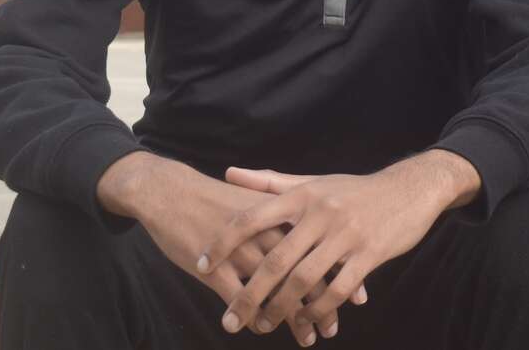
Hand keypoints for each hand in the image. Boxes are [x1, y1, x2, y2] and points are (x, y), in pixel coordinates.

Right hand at [95, 153, 318, 345]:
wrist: (171, 192)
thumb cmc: (218, 199)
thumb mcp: (260, 203)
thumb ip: (286, 223)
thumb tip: (317, 245)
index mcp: (282, 216)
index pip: (320, 250)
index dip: (340, 275)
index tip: (357, 300)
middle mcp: (267, 233)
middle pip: (304, 274)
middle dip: (322, 305)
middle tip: (332, 329)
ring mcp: (241, 251)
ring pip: (275, 292)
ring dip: (292, 319)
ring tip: (306, 339)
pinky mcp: (214, 267)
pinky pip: (238, 298)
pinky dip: (252, 317)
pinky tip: (259, 327)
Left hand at [197, 150, 480, 341]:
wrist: (409, 189)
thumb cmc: (354, 190)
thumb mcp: (313, 182)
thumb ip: (269, 182)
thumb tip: (228, 173)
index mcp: (303, 195)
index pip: (253, 218)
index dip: (223, 242)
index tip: (201, 264)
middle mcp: (321, 213)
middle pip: (276, 259)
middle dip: (249, 293)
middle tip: (230, 319)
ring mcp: (346, 234)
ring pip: (304, 279)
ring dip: (281, 308)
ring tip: (264, 326)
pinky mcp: (369, 253)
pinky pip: (338, 289)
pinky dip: (319, 309)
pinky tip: (307, 322)